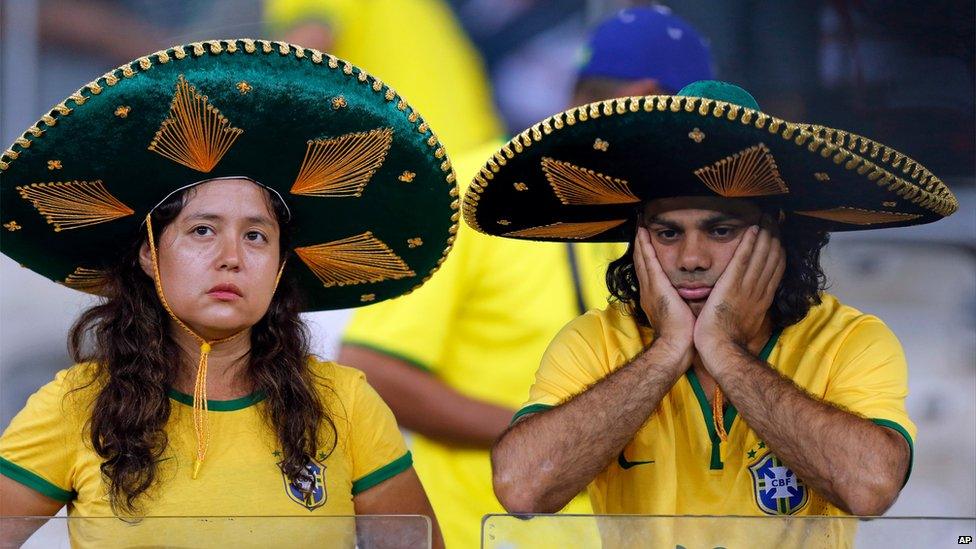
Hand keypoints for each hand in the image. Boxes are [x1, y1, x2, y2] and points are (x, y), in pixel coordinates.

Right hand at [633, 227, 694, 363]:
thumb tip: (693, 297)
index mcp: (654, 297)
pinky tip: (644, 235)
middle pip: (642, 262)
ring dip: (641, 241)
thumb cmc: (682, 336)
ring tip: (640, 226)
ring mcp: (650, 289)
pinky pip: (650, 262)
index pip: (649, 272)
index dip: (646, 256)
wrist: (676, 347)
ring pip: (643, 259)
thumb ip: (682, 303)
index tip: (647, 242)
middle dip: (641, 245)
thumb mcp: (680, 315)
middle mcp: (648, 291)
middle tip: (639, 228)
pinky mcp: (656, 287)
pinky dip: (646, 248)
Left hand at [694, 225, 784, 363]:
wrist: (721, 349)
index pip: (775, 272)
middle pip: (771, 261)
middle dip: (774, 240)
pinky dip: (748, 244)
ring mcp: (746, 288)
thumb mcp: (746, 324)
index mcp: (761, 301)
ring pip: (760, 257)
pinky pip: (742, 261)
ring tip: (766, 220)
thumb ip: (750, 310)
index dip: (778, 254)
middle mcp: (758, 292)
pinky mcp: (731, 286)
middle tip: (775, 223)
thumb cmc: (728, 341)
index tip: (778, 240)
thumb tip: (753, 304)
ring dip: (764, 237)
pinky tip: (752, 230)